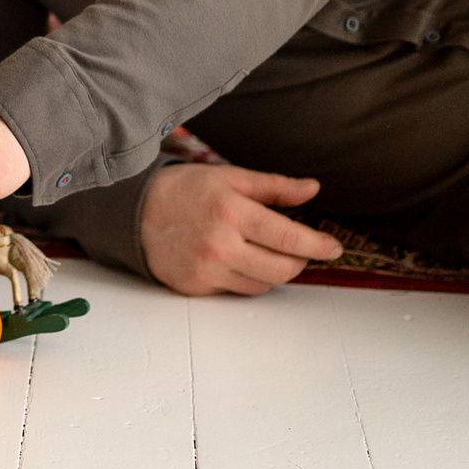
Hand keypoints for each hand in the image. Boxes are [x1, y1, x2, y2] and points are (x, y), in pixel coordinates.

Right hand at [139, 162, 340, 295]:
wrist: (135, 213)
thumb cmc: (185, 190)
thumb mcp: (230, 177)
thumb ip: (275, 187)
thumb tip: (312, 189)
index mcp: (231, 211)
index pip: (287, 236)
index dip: (316, 244)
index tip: (333, 247)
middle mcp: (220, 245)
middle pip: (282, 269)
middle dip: (299, 261)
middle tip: (301, 249)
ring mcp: (207, 270)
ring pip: (263, 285)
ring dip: (273, 270)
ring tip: (262, 249)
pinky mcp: (196, 288)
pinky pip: (237, 290)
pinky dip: (247, 278)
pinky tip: (237, 259)